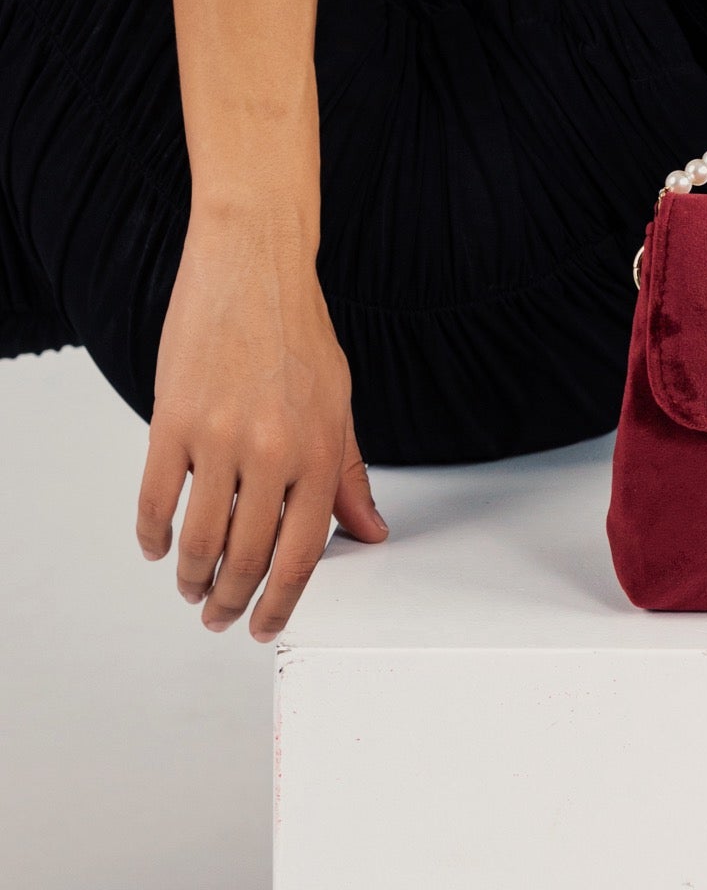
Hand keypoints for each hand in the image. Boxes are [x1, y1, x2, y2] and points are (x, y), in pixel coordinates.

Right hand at [135, 210, 386, 641]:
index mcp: (319, 449)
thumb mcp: (340, 402)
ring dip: (193, 577)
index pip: (302, 553)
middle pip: (246, 557)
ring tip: (192, 587)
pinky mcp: (171, 421)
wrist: (251, 265)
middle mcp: (271, 450)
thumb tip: (369, 529)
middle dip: (232, 601)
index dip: (282, 601)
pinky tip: (159, 547)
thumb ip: (348, 473)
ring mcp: (218, 438)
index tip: (267, 624)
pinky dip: (154, 536)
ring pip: (200, 539)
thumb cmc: (297, 329)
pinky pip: (155, 500)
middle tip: (221, 615)